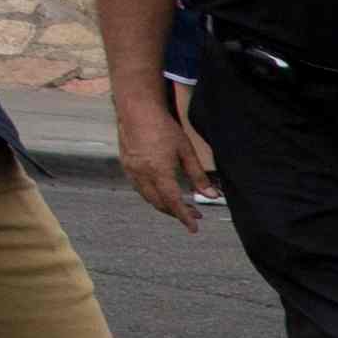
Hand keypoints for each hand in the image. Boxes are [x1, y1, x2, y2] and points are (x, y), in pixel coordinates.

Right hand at [112, 92, 211, 226]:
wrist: (137, 109)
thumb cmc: (163, 127)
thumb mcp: (186, 151)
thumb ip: (198, 176)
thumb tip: (212, 196)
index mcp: (159, 172)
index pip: (173, 202)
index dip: (184, 217)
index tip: (194, 228)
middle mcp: (142, 175)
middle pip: (160, 203)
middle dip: (177, 213)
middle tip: (194, 215)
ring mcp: (131, 171)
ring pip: (148, 197)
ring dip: (164, 205)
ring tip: (181, 206)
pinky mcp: (126, 165)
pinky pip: (139, 188)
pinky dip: (152, 195)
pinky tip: (163, 192)